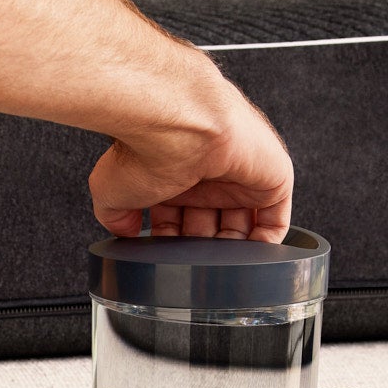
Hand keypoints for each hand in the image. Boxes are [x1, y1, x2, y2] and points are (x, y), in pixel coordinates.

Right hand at [89, 69, 294, 243]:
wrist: (180, 124)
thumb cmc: (147, 147)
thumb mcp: (111, 189)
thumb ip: (116, 214)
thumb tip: (123, 228)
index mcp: (177, 172)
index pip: (180, 216)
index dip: (172, 241)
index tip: (165, 254)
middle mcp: (210, 172)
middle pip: (212, 224)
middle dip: (201, 247)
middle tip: (190, 259)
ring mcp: (242, 174)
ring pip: (244, 225)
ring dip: (231, 251)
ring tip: (217, 264)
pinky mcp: (272, 178)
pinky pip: (276, 219)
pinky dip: (266, 244)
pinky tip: (249, 257)